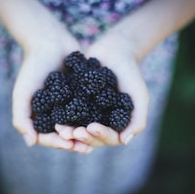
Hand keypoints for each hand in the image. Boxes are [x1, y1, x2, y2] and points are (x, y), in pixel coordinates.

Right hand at [11, 22, 92, 152]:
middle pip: (64, 134)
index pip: (46, 136)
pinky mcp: (80, 96)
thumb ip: (21, 118)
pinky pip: (87, 110)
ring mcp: (68, 105)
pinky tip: (103, 123)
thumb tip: (30, 144)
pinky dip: (93, 118)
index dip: (57, 143)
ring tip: (95, 138)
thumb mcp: (22, 94)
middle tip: (86, 147)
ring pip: (77, 125)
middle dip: (74, 142)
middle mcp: (53, 113)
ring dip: (85, 134)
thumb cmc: (32, 68)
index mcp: (39, 116)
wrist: (50, 42)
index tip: (68, 144)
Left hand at [56, 30, 148, 146]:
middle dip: (83, 137)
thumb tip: (124, 142)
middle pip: (92, 137)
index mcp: (118, 125)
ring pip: (79, 129)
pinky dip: (62, 118)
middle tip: (74, 132)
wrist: (116, 51)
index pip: (110, 138)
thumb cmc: (131, 73)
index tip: (92, 127)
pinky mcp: (77, 103)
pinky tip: (54, 118)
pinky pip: (69, 114)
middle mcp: (102, 122)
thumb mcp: (140, 96)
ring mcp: (89, 114)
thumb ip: (138, 120)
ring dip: (70, 132)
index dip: (101, 136)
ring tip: (61, 129)